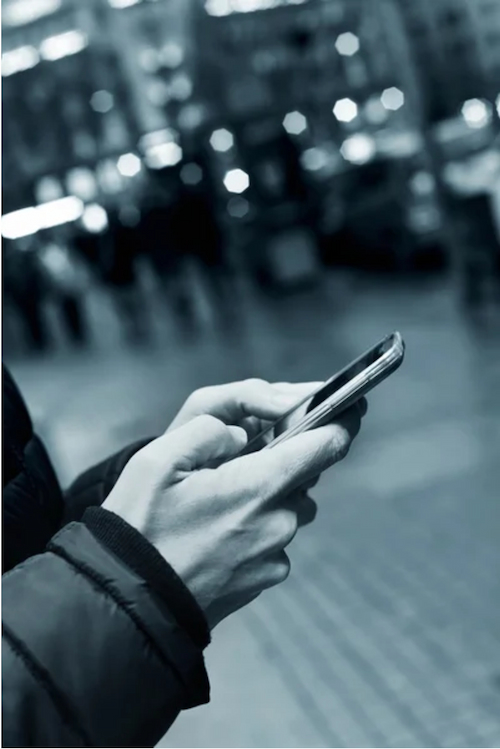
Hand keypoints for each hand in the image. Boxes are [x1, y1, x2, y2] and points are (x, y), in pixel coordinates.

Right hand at [103, 381, 364, 628]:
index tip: (349, 405)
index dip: (342, 419)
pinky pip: (275, 538)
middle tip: (241, 460)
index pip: (328, 444)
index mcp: (260, 485)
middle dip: (284, 459)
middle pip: (306, 475)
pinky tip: (218, 533)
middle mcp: (279, 521)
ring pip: (291, 507)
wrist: (132, 604)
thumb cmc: (140, 527)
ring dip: (270, 495)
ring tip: (222, 501)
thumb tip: (242, 435)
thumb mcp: (157, 460)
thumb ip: (209, 431)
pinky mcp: (266, 578)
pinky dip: (257, 526)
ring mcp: (275, 554)